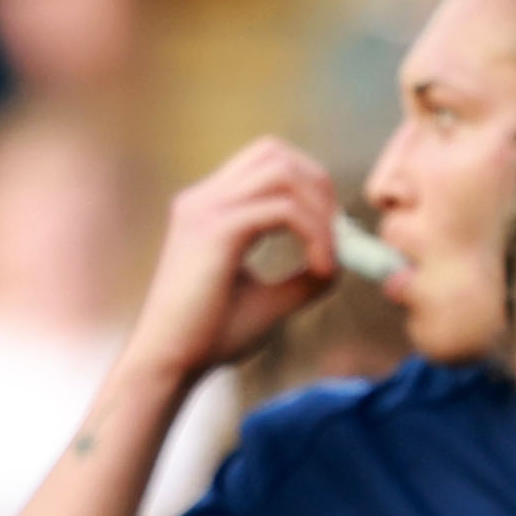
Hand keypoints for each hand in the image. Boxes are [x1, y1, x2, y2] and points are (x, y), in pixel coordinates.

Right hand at [125, 138, 344, 386]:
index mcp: (210, 208)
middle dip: (319, 186)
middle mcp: (203, 199)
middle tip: (339, 236)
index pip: (267, 160)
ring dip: (321, 211)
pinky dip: (315, 234)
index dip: (310, 183)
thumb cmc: (212, 335)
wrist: (171, 363)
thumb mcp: (271, 299)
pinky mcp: (214, 231)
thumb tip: (344, 260)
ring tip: (330, 257)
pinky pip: (283, 210)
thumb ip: (305, 276)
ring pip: (282, 173)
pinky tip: (322, 270)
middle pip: (275, 152)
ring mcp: (204, 209)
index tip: (334, 229)